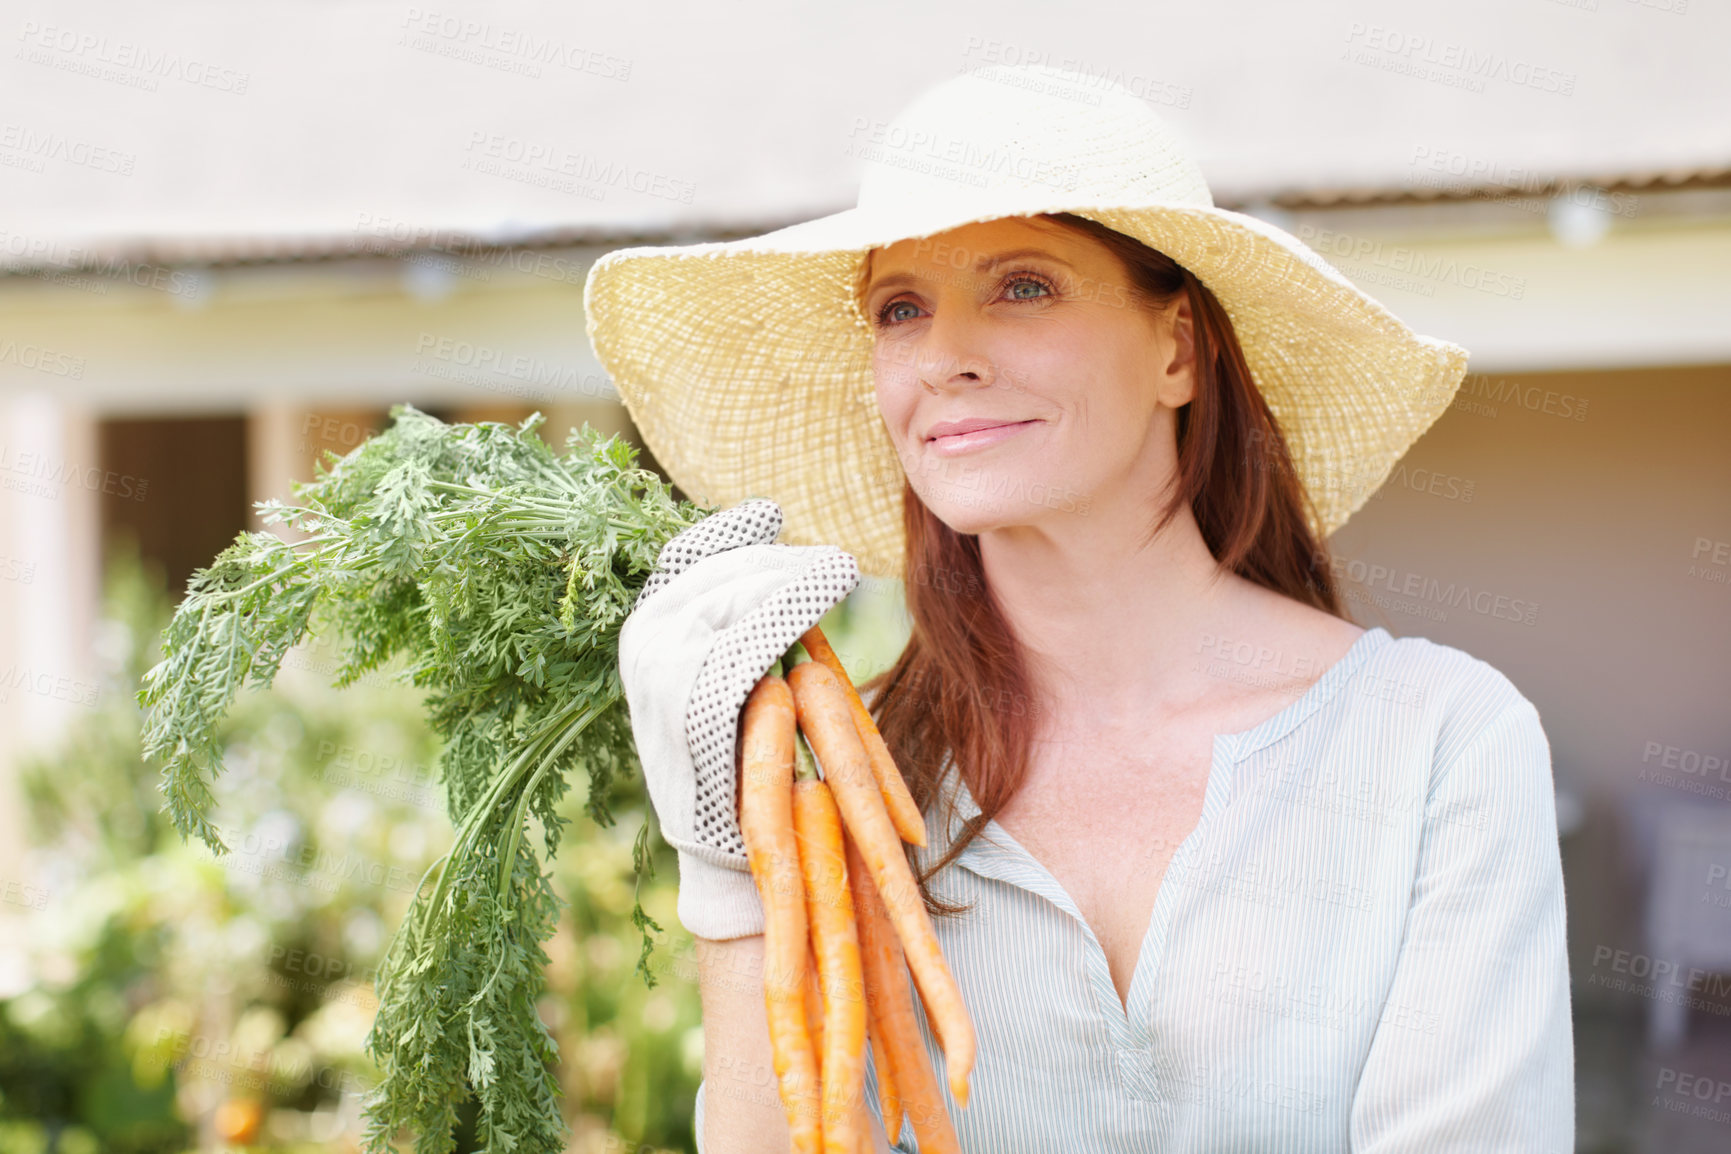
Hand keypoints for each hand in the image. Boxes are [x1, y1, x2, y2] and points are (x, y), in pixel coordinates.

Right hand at [619, 499, 858, 939]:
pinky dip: (798, 602)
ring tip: (841, 570)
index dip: (733, 532)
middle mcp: (645, 640)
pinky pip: (757, 632)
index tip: (773, 516)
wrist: (731, 856)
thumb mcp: (728, 681)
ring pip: (743, 592)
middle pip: (724, 568)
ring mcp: (665, 666)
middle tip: (835, 562)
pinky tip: (834, 585)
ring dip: (798, 576)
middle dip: (783, 561)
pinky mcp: (698, 697)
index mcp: (646, 631)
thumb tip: (779, 552)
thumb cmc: (745, 766)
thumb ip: (741, 622)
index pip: (688, 553)